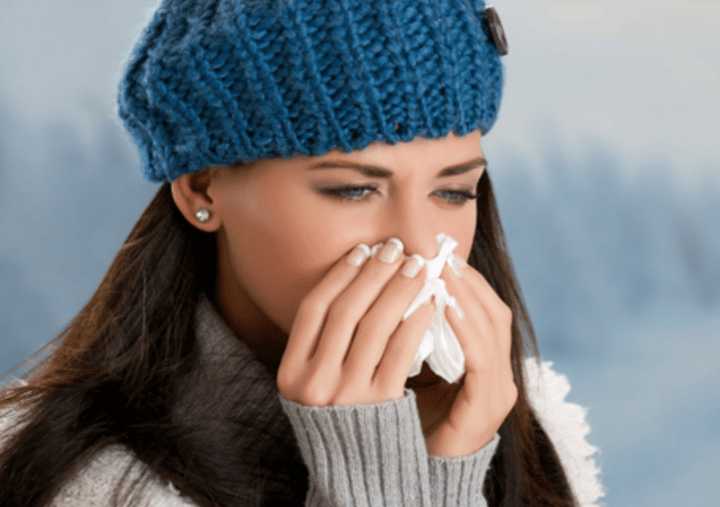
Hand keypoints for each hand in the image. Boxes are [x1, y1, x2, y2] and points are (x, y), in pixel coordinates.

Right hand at [277, 239, 433, 406]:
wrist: (356, 470)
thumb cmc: (339, 415)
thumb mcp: (312, 383)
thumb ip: (322, 342)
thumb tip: (358, 276)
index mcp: (290, 372)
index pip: (315, 308)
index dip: (340, 274)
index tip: (363, 251)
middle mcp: (314, 382)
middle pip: (346, 310)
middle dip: (374, 272)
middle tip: (395, 249)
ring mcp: (347, 393)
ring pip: (375, 324)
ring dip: (399, 288)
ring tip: (416, 267)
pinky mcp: (381, 402)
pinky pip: (401, 350)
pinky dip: (416, 319)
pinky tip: (428, 301)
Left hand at [422, 261, 517, 457]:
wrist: (408, 473)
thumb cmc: (407, 420)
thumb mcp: (412, 370)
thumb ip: (416, 337)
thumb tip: (398, 291)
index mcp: (484, 366)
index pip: (484, 311)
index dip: (466, 281)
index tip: (439, 253)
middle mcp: (499, 376)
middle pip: (494, 313)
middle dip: (468, 281)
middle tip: (442, 253)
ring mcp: (497, 391)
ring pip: (491, 330)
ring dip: (466, 296)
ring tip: (443, 271)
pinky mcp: (487, 406)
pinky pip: (481, 358)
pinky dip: (465, 328)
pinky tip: (446, 306)